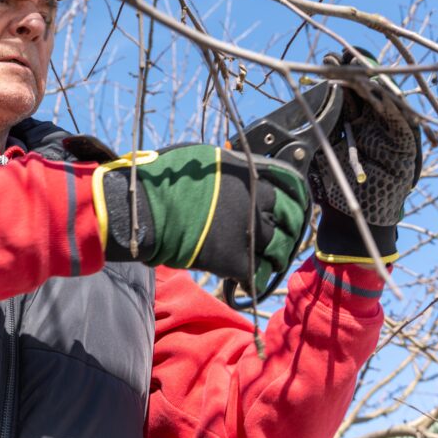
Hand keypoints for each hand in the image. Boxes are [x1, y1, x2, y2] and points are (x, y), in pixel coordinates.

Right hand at [93, 144, 308, 293]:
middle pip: (290, 217)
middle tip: (284, 235)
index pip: (287, 185)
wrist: (146, 210)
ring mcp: (249, 230)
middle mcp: (256, 199)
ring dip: (276, 254)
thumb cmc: (163, 180)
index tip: (291, 206)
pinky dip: (255, 277)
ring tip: (269, 260)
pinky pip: (258, 272)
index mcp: (248, 173)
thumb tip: (234, 170)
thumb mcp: (201, 158)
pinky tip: (247, 279)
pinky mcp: (238, 258)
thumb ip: (226, 167)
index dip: (291, 198)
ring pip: (279, 247)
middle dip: (290, 226)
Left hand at [309, 48, 422, 262]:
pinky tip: (381, 92)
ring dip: (373, 85)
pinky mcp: (405, 147)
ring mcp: (389, 133)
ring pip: (384, 102)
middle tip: (341, 58)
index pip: (348, 93)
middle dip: (355, 73)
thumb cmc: (336, 188)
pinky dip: (393, 107)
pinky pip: (402, 123)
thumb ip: (316, 130)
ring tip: (360, 70)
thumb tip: (298, 103)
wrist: (354, 220)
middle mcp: (372, 124)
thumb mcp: (321, 152)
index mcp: (352, 123)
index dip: (339, 76)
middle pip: (367, 92)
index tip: (328, 61)